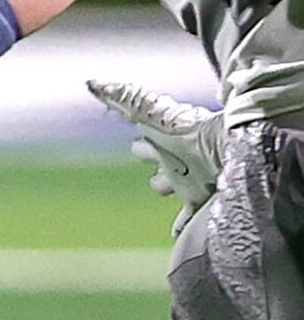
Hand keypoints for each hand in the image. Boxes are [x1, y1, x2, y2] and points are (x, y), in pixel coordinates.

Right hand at [89, 78, 224, 233]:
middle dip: (152, 161)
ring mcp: (187, 180)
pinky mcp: (201, 199)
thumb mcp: (149, 112)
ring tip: (163, 192)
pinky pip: (188, 218)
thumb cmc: (185, 130)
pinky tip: (178, 238)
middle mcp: (173, 160)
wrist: (228, 147)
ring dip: (166, 187)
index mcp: (159, 142)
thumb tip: (91, 82)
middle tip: (149, 162)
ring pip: (171, 186)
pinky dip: (182, 227)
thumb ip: (122, 97)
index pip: (140, 143)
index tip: (133, 141)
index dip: (137, 143)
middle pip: (157, 161)